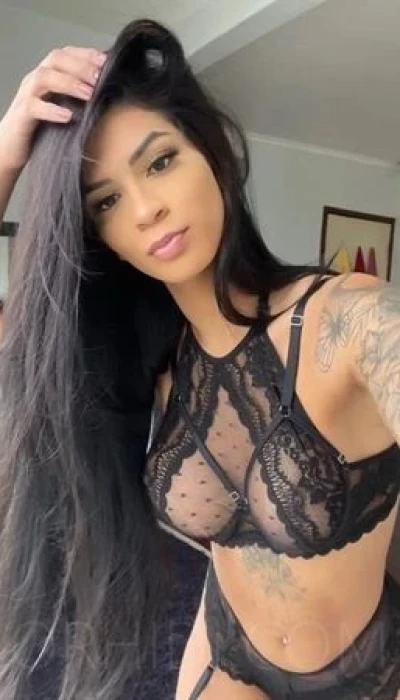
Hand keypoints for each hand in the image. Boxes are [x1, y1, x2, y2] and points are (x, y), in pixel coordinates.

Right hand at [0, 46, 106, 170]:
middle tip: (100, 77)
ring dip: (68, 83)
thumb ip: (78, 98)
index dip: (85, 54)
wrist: (12, 148)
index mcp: (47, 75)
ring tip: (88, 94)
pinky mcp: (21, 115)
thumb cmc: (42, 128)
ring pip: (44, 77)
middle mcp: (36, 80)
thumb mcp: (63, 108)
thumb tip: (109, 95)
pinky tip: (67, 116)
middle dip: (80, 66)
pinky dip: (51, 109)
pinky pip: (33, 106)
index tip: (106, 61)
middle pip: (56, 59)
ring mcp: (27, 95)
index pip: (66, 54)